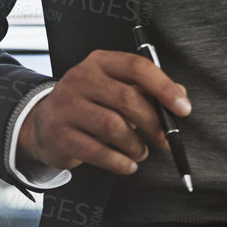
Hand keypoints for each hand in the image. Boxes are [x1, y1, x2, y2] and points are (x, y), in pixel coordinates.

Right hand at [18, 49, 190, 176]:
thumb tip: (180, 96)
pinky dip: (120, 162)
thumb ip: (145, 90)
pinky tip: (127, 164)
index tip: (183, 108)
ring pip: (113, 126)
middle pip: (127, 98)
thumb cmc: (88, 104)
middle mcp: (81, 78)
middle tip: (165, 140)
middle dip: (153, 123)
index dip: (163, 87)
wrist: (43, 122)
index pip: (136, 66)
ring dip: (136, 145)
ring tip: (140, 151)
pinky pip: (97, 152)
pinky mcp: (59, 134)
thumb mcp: (112, 88)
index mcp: (99, 62)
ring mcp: (67, 105)